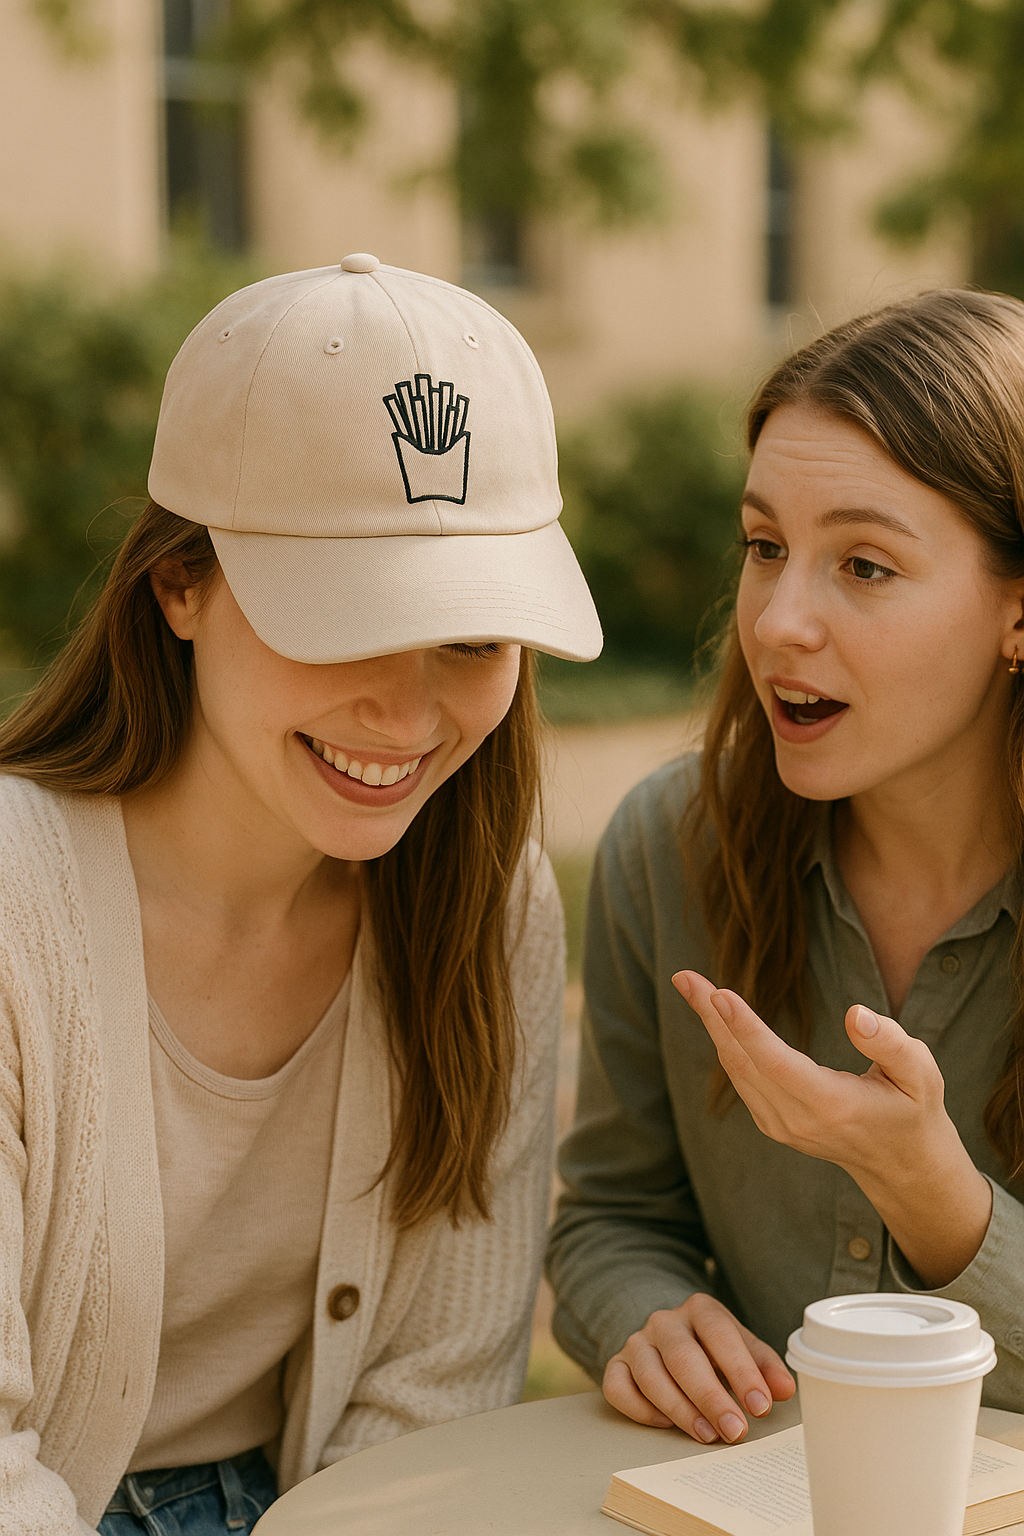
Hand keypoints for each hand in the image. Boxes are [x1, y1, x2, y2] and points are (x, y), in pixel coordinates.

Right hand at [603, 1293, 794, 1441]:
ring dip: (680, 1409)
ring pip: (651, 1375)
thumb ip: (763, 1366)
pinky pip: (618, 1388)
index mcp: (700, 1309)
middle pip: (683, 1357)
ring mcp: (637, 1342)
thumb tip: (784, 1389)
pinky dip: (640, 1409)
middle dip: (711, 1397)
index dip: (741, 1371)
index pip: (720, 1334)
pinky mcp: (617, 1365)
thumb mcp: (742, 1348)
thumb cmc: (713, 1349)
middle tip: (735, 1430)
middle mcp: (664, 1321)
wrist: (671, 1337)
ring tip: (707, 1435)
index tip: (761, 1406)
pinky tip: (666, 1425)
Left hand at [672, 970, 949, 1179]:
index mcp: (833, 1107)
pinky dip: (724, 1042)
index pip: (778, 1064)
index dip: (745, 1028)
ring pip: (735, 1069)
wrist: (901, 1163)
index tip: (718, 993)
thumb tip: (855, 1014)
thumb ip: (891, 1044)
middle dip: (710, 1016)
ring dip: (710, 1025)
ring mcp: (781, 1126)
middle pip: (744, 1062)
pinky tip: (713, 1013)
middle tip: (683, 976)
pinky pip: (741, 1078)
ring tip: (688, 984)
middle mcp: (798, 1121)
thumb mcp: (921, 1075)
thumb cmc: (912, 1108)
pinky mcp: (772, 1122)